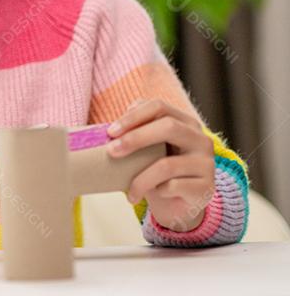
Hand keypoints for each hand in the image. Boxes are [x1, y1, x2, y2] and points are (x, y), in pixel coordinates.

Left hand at [107, 99, 215, 231]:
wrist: (178, 206)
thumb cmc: (156, 172)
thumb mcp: (146, 150)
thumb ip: (134, 134)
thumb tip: (106, 130)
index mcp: (185, 122)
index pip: (159, 107)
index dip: (133, 116)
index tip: (110, 131)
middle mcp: (200, 139)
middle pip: (168, 127)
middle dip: (135, 138)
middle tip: (111, 152)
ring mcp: (207, 163)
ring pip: (167, 164)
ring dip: (140, 178)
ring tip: (128, 190)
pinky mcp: (206, 187)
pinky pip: (173, 187)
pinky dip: (154, 192)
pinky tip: (145, 197)